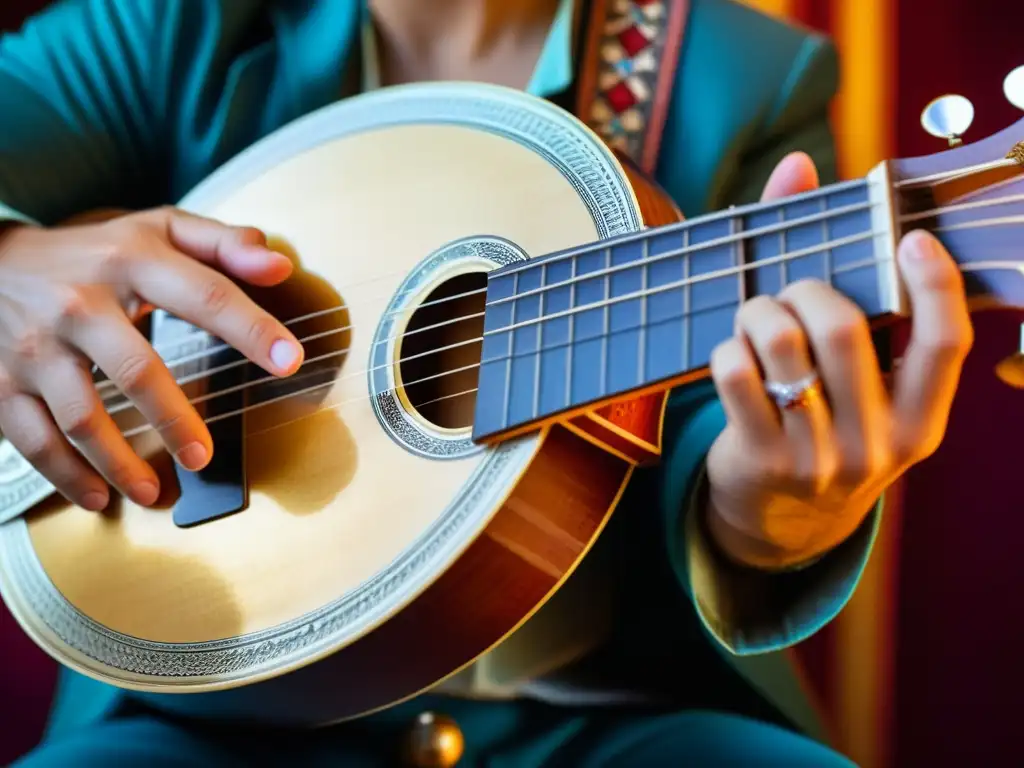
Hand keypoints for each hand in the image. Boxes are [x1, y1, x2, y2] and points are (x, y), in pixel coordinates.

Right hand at [0, 207, 303, 510]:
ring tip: (155, 491)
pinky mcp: (3, 382)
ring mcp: (38, 346)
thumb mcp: (158, 229)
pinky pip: (34, 440)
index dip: (251, 329)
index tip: (290, 361)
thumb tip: (281, 265)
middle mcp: (81, 303)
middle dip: (176, 419)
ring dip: (119, 463)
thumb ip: (223, 244)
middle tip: (205, 457)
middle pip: (137, 369)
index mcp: (132, 261)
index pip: (204, 295)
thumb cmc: (96, 251)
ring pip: (81, 416)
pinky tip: (98, 497)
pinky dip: (66, 476)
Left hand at [705, 152, 972, 570]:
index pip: (946, 344)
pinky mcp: (761, 461)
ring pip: (783, 347)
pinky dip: (727, 349)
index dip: (934, 284)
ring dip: (759, 313)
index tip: (910, 238)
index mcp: (922, 420)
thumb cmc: (825, 426)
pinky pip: (735, 376)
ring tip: (757, 318)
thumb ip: (843, 277)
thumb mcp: (857, 381)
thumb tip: (798, 163)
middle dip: (808, 290)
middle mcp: (879, 444)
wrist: (782, 522)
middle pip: (844, 331)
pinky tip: (733, 356)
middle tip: (794, 291)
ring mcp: (818, 459)